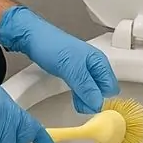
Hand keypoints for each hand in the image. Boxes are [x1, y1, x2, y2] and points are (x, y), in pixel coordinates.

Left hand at [0, 5, 118, 113]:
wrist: (31, 38)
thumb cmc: (50, 45)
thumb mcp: (70, 68)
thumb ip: (85, 86)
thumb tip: (97, 103)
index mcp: (99, 61)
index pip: (111, 88)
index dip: (102, 99)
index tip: (91, 105)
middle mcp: (94, 65)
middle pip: (103, 91)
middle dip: (94, 100)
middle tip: (82, 104)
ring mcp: (83, 69)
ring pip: (92, 91)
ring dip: (86, 99)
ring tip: (77, 103)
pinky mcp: (73, 72)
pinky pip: (82, 88)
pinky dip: (79, 95)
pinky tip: (73, 97)